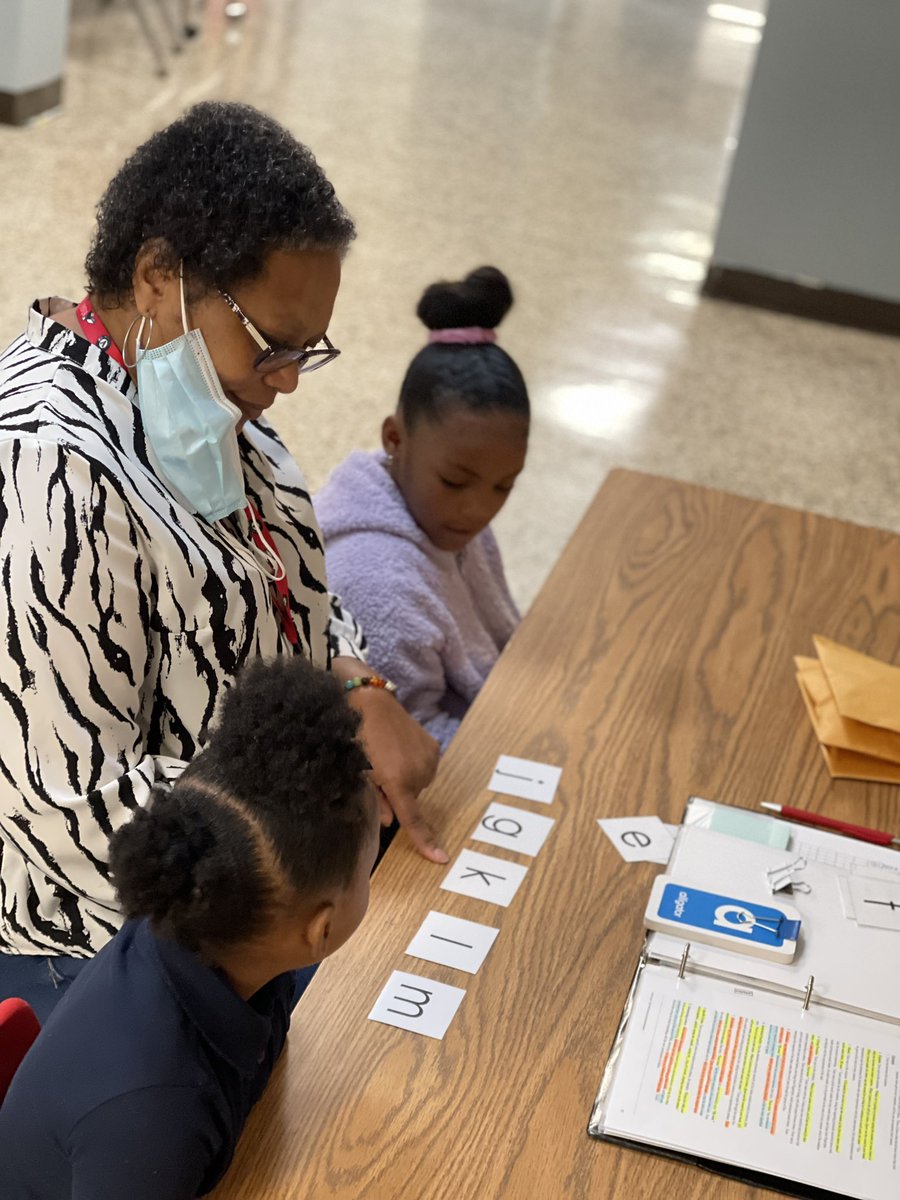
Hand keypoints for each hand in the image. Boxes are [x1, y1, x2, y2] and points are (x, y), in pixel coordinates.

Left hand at [333, 659, 446, 862]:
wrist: (370, 700)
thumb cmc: (357, 737)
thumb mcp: (360, 772)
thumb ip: (376, 801)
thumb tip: (390, 822)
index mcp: (398, 781)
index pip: (413, 819)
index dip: (426, 841)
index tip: (441, 858)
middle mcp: (419, 772)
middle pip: (411, 798)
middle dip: (397, 794)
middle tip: (378, 773)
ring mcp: (429, 758)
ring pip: (419, 783)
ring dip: (406, 778)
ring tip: (387, 756)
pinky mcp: (433, 746)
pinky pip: (425, 767)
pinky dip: (413, 765)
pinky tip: (399, 749)